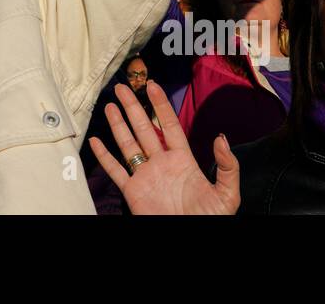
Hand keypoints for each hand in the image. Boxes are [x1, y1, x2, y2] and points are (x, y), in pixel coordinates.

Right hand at [88, 80, 239, 214]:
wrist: (192, 236)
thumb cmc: (211, 219)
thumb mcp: (227, 193)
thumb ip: (227, 166)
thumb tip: (221, 138)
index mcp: (183, 160)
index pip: (169, 126)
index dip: (160, 106)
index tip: (152, 86)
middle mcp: (161, 164)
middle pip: (144, 129)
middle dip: (133, 107)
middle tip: (123, 88)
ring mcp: (145, 176)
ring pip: (128, 145)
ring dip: (118, 125)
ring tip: (110, 106)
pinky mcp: (133, 192)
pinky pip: (116, 171)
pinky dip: (104, 157)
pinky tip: (97, 142)